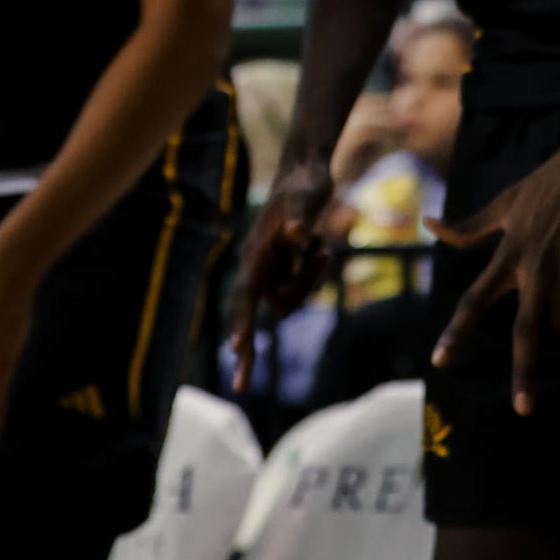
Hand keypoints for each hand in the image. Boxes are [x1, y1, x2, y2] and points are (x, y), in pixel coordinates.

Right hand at [228, 153, 334, 391]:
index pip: (245, 295)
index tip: (238, 348)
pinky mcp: (284, 268)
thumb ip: (300, 214)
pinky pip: (300, 288)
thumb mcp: (306, 196)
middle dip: (248, 348)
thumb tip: (295, 233)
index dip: (242, 322)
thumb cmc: (304, 183)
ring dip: (308, 282)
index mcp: (256, 253)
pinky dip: (313, 272)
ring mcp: (271, 269)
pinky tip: (320, 245)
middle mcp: (258, 265)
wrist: (308, 174)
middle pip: (252, 314)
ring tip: (321, 247)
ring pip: (288, 300)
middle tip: (241, 385)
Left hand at [429, 129, 559, 414]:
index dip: (455, 331)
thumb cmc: (544, 185)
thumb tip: (427, 223)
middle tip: (522, 410)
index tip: (438, 361)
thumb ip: (468, 227)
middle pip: (525, 330)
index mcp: (508, 252)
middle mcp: (534, 266)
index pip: (473, 298)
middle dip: (523, 372)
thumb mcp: (504, 203)